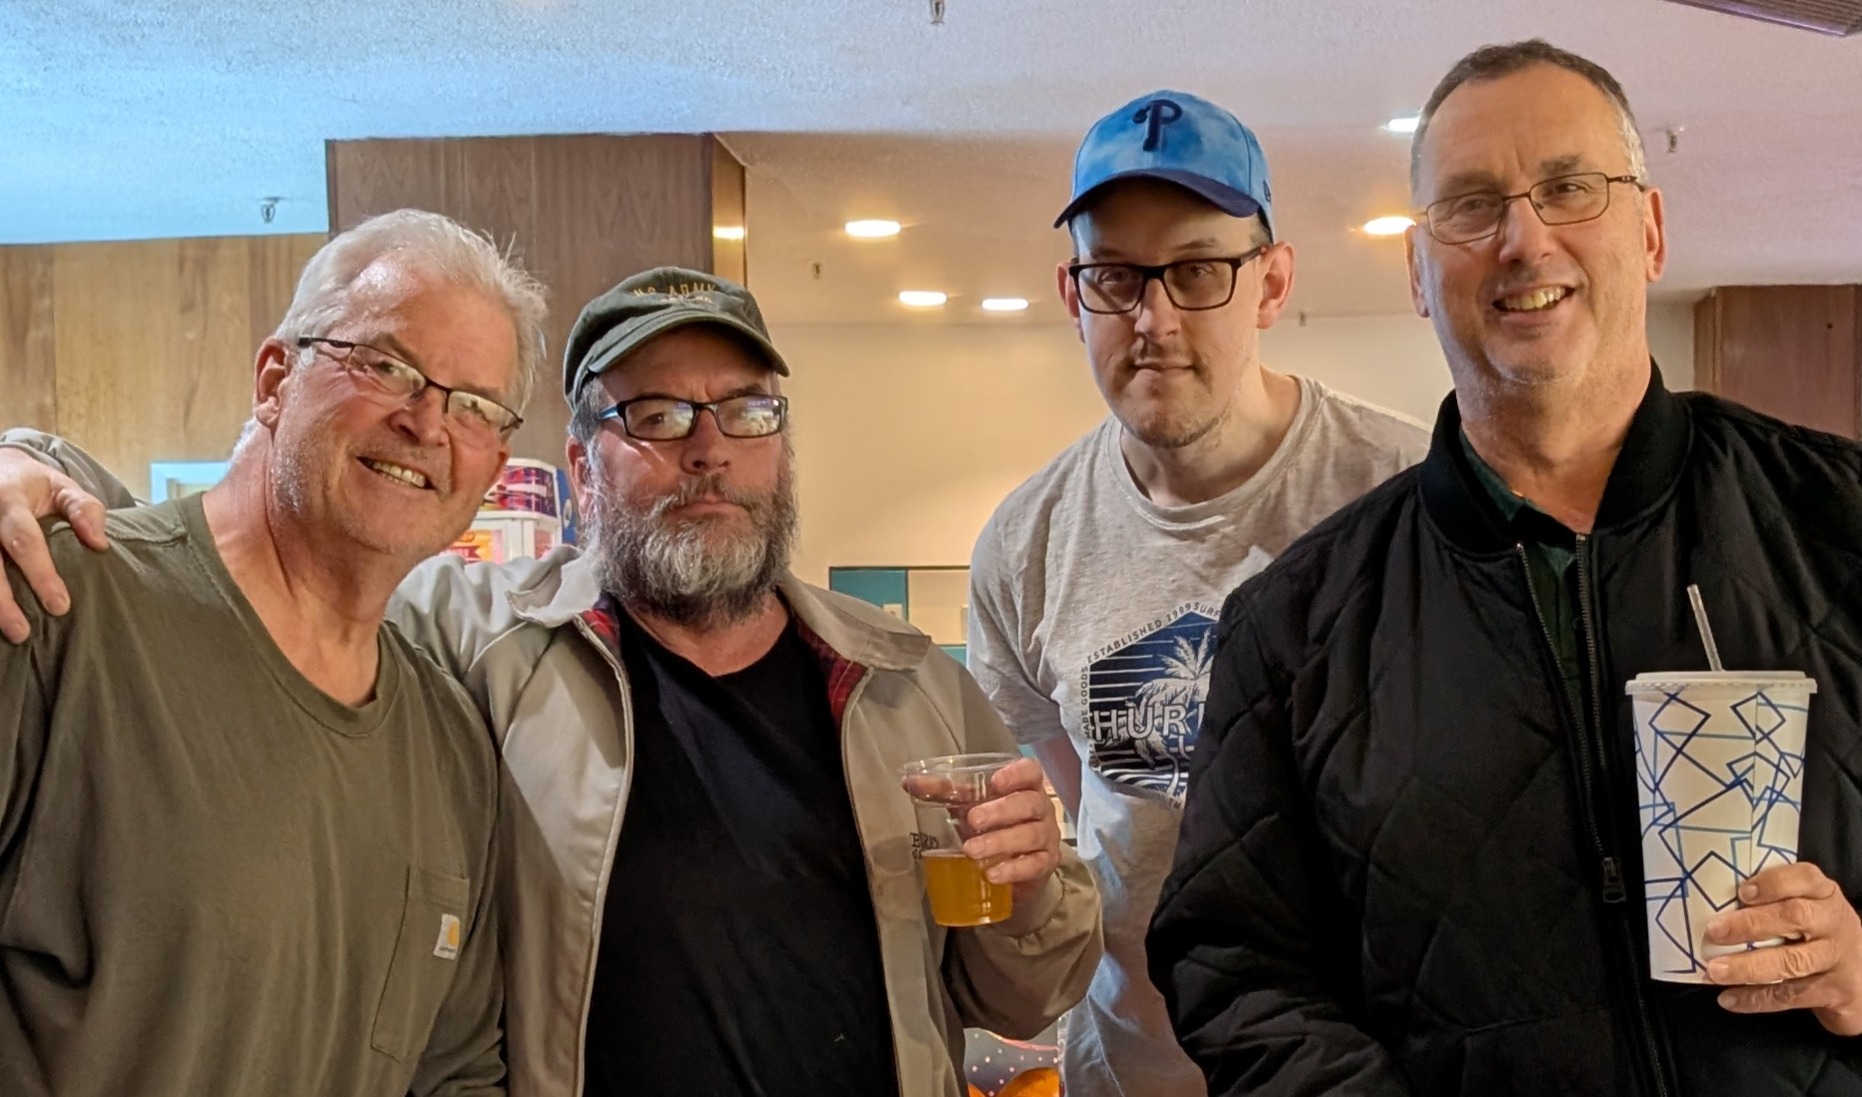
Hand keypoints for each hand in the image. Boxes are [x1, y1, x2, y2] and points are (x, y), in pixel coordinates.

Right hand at [0, 446, 107, 643]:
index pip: (24, 540)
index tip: (60, 606)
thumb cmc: (34, 485)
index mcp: (9, 501)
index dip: (40, 574)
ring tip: (12, 634)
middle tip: (22, 632)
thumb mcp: (62, 487)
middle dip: (4, 600)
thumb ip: (83, 509)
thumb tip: (100, 543)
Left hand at [956, 757, 1063, 903]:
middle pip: (1029, 804)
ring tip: (971, 850)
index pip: (1031, 772)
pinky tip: (992, 874)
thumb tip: (908, 782)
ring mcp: (1047, 836)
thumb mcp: (969, 804)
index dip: (1016, 774)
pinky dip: (1012, 869)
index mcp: (1025, 787)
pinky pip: (1034, 865)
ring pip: (1030, 835)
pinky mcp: (1045, 864)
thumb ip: (943, 791)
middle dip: (1000, 811)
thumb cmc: (993, 824)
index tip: (995, 782)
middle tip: (973, 820)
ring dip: (1000, 842)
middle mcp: (1041, 809)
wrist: (1014, 866)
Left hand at [1705, 861, 1861, 1035]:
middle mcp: (1833, 923)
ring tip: (1715, 970)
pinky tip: (1728, 998)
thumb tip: (1711, 899)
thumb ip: (1774, 900)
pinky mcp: (1834, 992)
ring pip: (1792, 962)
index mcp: (1824, 894)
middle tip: (1714, 931)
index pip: (1805, 878)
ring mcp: (1836, 958)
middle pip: (1795, 917)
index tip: (1742, 892)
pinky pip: (1790, 996)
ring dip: (1749, 966)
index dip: (1773, 883)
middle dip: (1751, 924)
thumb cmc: (1819, 931)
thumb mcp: (1809, 905)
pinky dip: (1756, 999)